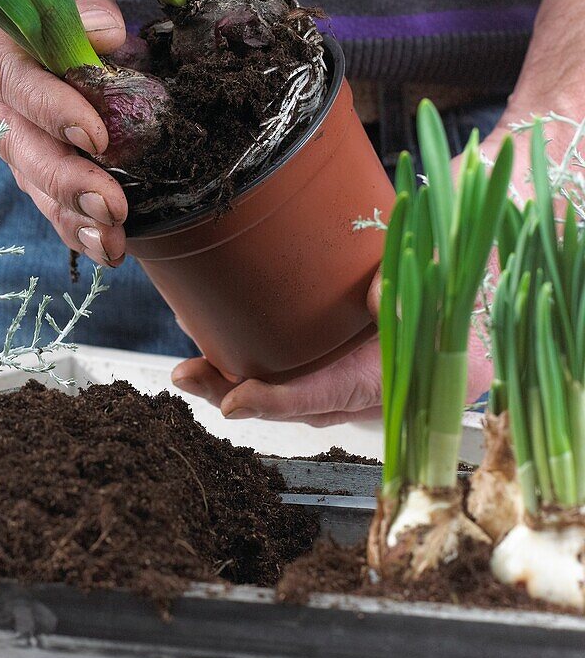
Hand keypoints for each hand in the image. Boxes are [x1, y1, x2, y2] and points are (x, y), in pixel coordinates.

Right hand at [0, 0, 131, 266]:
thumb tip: (102, 37)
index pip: (2, 68)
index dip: (47, 105)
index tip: (95, 135)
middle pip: (6, 131)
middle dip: (61, 176)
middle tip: (113, 208)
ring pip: (16, 161)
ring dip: (64, 207)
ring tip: (111, 243)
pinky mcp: (5, 114)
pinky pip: (28, 166)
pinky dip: (62, 205)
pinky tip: (96, 236)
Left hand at [170, 119, 525, 425]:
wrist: (467, 253)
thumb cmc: (448, 254)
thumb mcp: (436, 262)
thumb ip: (409, 286)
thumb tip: (378, 303)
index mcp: (414, 368)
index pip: (337, 393)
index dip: (285, 401)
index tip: (237, 401)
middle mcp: (387, 386)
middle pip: (303, 404)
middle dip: (241, 395)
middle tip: (190, 377)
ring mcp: (365, 379)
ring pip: (294, 395)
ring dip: (239, 384)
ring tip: (190, 371)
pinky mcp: (345, 365)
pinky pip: (299, 378)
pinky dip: (257, 370)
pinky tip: (214, 352)